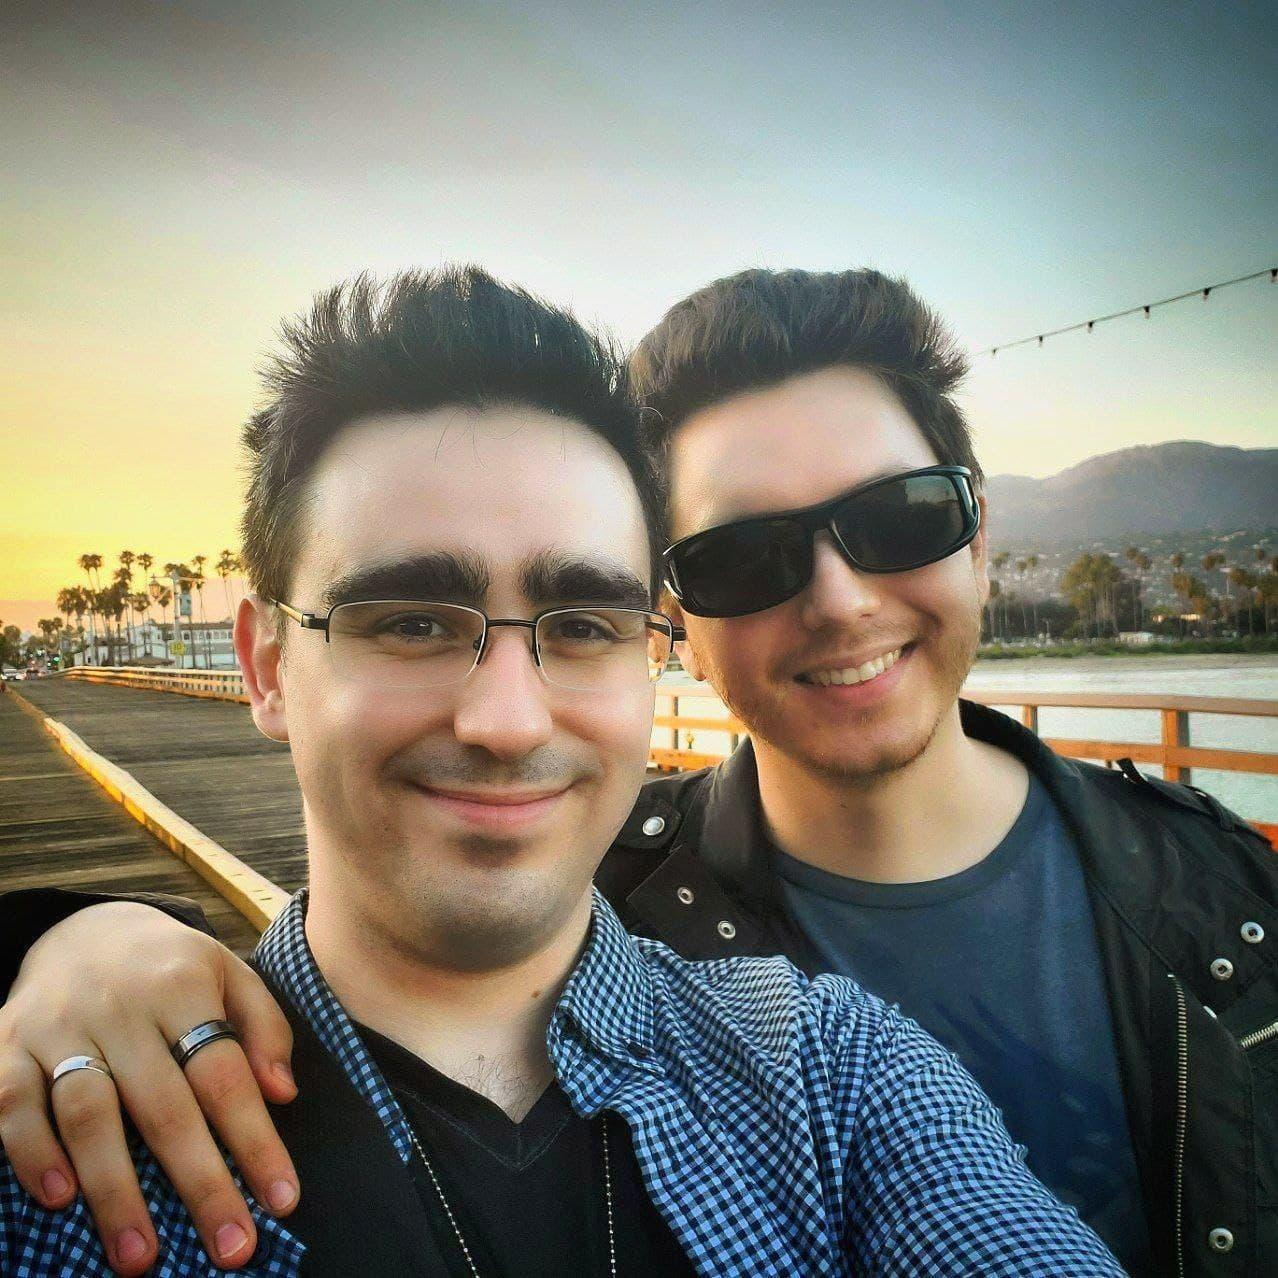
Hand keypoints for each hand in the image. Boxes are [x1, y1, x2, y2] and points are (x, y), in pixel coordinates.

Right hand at [0, 902, 299, 1273]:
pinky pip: (13, 1104)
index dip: (255, 1139)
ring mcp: (59, 1025)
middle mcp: (122, 1006)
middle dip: (200, 1183)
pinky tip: (60, 1200)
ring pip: (88, 1112)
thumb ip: (263, 1027)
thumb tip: (283, 1093)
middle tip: (229, 1249)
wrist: (85, 928)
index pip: (225, 1073)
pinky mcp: (7, 1045)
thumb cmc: (171, 968)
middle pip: (164, 1105)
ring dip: (114, 1190)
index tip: (282, 1199)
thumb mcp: (229, 975)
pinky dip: (33, 1153)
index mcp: (183, 985)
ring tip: (142, 1255)